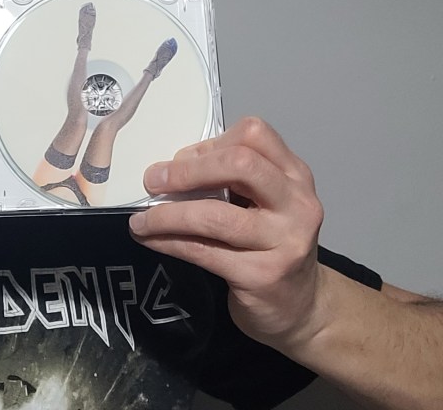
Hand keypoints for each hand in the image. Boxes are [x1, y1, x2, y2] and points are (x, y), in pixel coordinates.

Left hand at [128, 116, 326, 350]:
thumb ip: (232, 180)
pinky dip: (169, 242)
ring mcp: (284, 241)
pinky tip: (151, 239)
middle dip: (188, 170)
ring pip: (216, 215)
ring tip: (141, 219)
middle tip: (154, 180)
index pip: (255, 135)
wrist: (301, 308)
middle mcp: (297, 203)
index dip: (211, 143)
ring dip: (168, 214)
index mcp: (294, 175)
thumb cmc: (272, 246)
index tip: (181, 159)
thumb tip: (170, 168)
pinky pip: (204, 251)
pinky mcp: (263, 276)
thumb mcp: (265, 203)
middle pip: (241, 164)